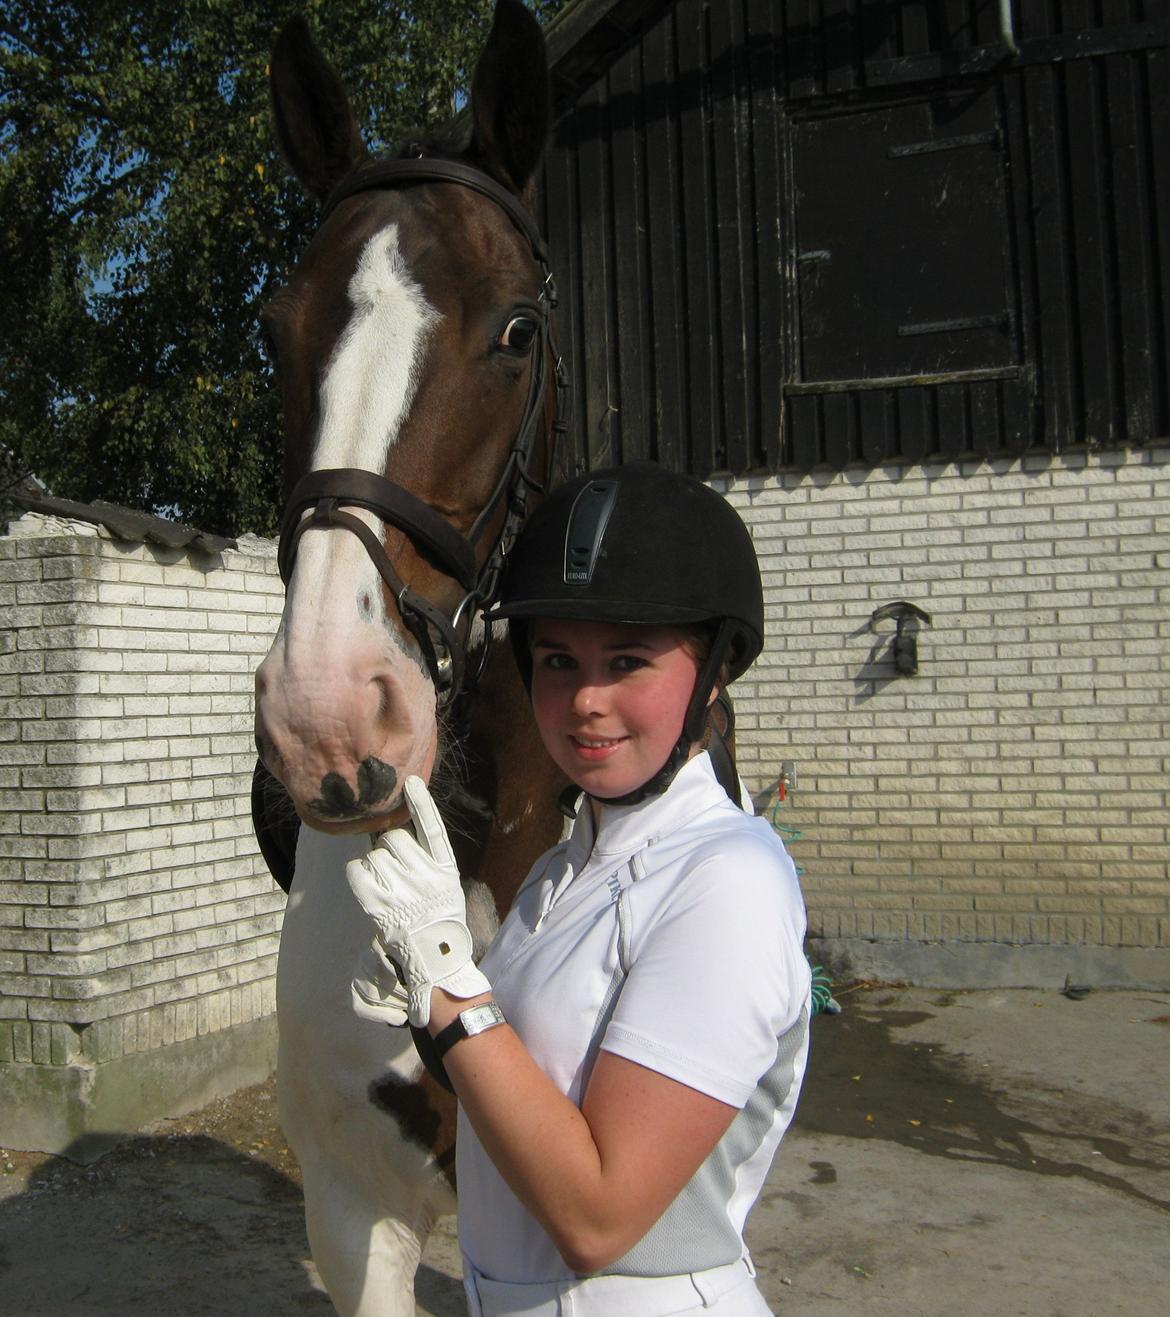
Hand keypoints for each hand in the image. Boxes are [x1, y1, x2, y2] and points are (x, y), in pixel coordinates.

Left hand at [346, 775, 490, 1027]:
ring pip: (374, 854)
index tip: (410, 781)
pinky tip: (369, 886)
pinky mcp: (379, 904)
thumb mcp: (446, 883)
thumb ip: (428, 858)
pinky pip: (358, 871)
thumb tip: (397, 831)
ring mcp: (402, 890)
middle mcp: (425, 875)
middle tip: (396, 868)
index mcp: (445, 867)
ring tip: (388, 885)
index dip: (421, 803)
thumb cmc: (438, 916)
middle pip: (393, 838)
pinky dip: (359, 874)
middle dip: (389, 847)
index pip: (432, 827)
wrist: (436, 956)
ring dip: (375, 864)